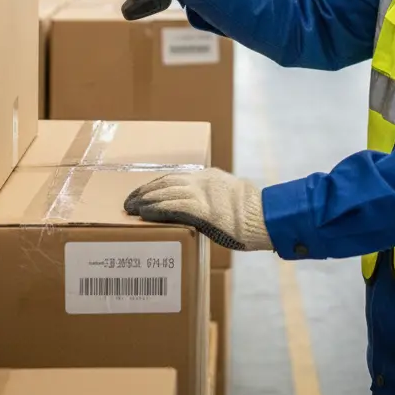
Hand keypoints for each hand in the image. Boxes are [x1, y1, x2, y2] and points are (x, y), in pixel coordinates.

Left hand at [124, 168, 272, 251]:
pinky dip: (157, 208)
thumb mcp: (230, 200)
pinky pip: (174, 206)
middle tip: (129, 201)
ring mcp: (204, 193)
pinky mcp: (203, 209)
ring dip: (146, 199)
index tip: (142, 193)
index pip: (175, 177)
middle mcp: (204, 180)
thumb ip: (212, 200)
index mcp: (210, 176)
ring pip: (167, 191)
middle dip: (146, 191)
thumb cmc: (251, 216)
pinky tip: (145, 213)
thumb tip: (197, 211)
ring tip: (131, 207)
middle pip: (167, 181)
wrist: (265, 218)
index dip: (156, 185)